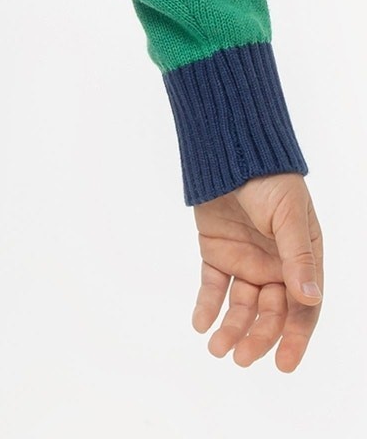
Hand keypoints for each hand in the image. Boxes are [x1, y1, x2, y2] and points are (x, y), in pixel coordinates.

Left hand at [191, 171, 322, 370]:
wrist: (228, 147)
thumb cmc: (269, 177)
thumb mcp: (288, 215)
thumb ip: (298, 256)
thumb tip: (310, 298)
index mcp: (302, 260)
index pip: (303, 308)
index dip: (295, 338)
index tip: (283, 364)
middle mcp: (275, 266)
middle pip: (270, 313)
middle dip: (258, 337)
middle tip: (241, 358)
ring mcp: (245, 260)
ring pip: (241, 305)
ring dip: (231, 328)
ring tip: (216, 348)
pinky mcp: (217, 251)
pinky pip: (213, 285)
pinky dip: (207, 305)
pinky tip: (200, 323)